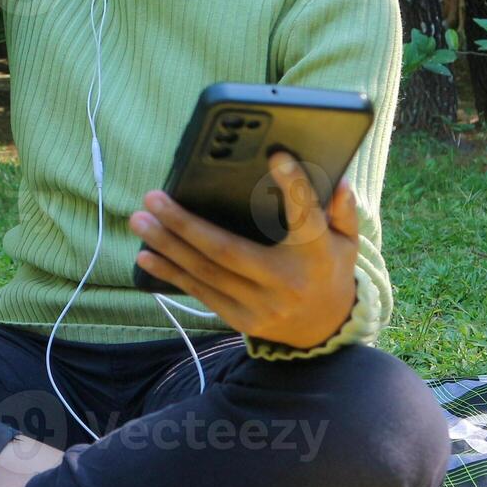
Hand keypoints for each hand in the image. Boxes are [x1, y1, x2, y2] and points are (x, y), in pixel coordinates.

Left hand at [129, 149, 360, 350]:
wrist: (326, 330)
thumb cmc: (330, 271)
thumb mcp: (346, 241)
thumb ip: (342, 210)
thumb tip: (338, 180)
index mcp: (316, 255)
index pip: (305, 216)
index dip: (293, 186)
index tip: (276, 157)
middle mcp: (285, 283)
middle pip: (226, 250)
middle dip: (184, 224)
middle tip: (153, 198)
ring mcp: (260, 306)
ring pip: (205, 273)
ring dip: (167, 247)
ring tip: (139, 221)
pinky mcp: (241, 320)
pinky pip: (201, 293)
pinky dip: (171, 274)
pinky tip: (146, 256)